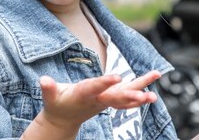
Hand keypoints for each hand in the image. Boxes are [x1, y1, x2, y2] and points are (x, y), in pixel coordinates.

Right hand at [40, 70, 160, 128]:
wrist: (64, 121)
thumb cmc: (56, 103)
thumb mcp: (50, 96)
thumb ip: (48, 88)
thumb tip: (43, 80)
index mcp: (82, 95)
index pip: (95, 88)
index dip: (105, 83)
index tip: (117, 76)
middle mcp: (97, 100)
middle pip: (116, 98)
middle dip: (131, 96)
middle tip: (146, 95)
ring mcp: (105, 102)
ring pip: (125, 98)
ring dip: (140, 94)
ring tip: (155, 95)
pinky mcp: (109, 101)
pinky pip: (126, 99)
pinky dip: (139, 95)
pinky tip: (152, 90)